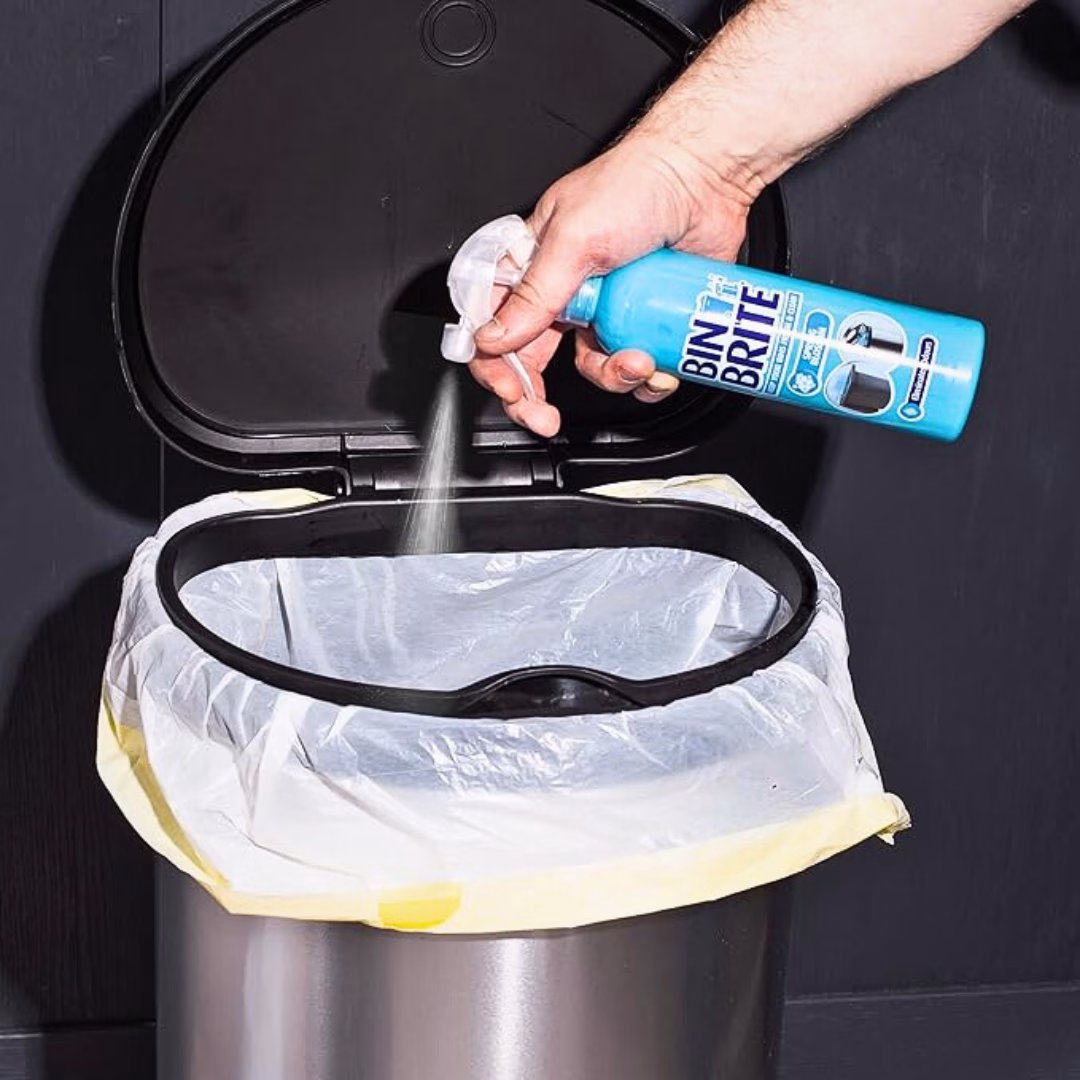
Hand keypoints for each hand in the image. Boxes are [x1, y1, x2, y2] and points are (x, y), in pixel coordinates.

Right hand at [469, 134, 754, 436]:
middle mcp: (565, 292)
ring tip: (639, 358)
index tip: (511, 390)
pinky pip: (638, 368)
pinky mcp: (644, 322)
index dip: (495, 364)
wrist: (706, 178)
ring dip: (614, 376)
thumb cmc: (638, 183)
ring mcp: (606, 311)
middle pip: (535, 362)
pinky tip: (663, 360)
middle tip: (547, 417)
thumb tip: (493, 337)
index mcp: (532, 265)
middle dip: (539, 397)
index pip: (494, 325)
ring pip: (593, 369)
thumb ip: (534, 294)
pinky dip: (651, 376)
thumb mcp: (574, 239)